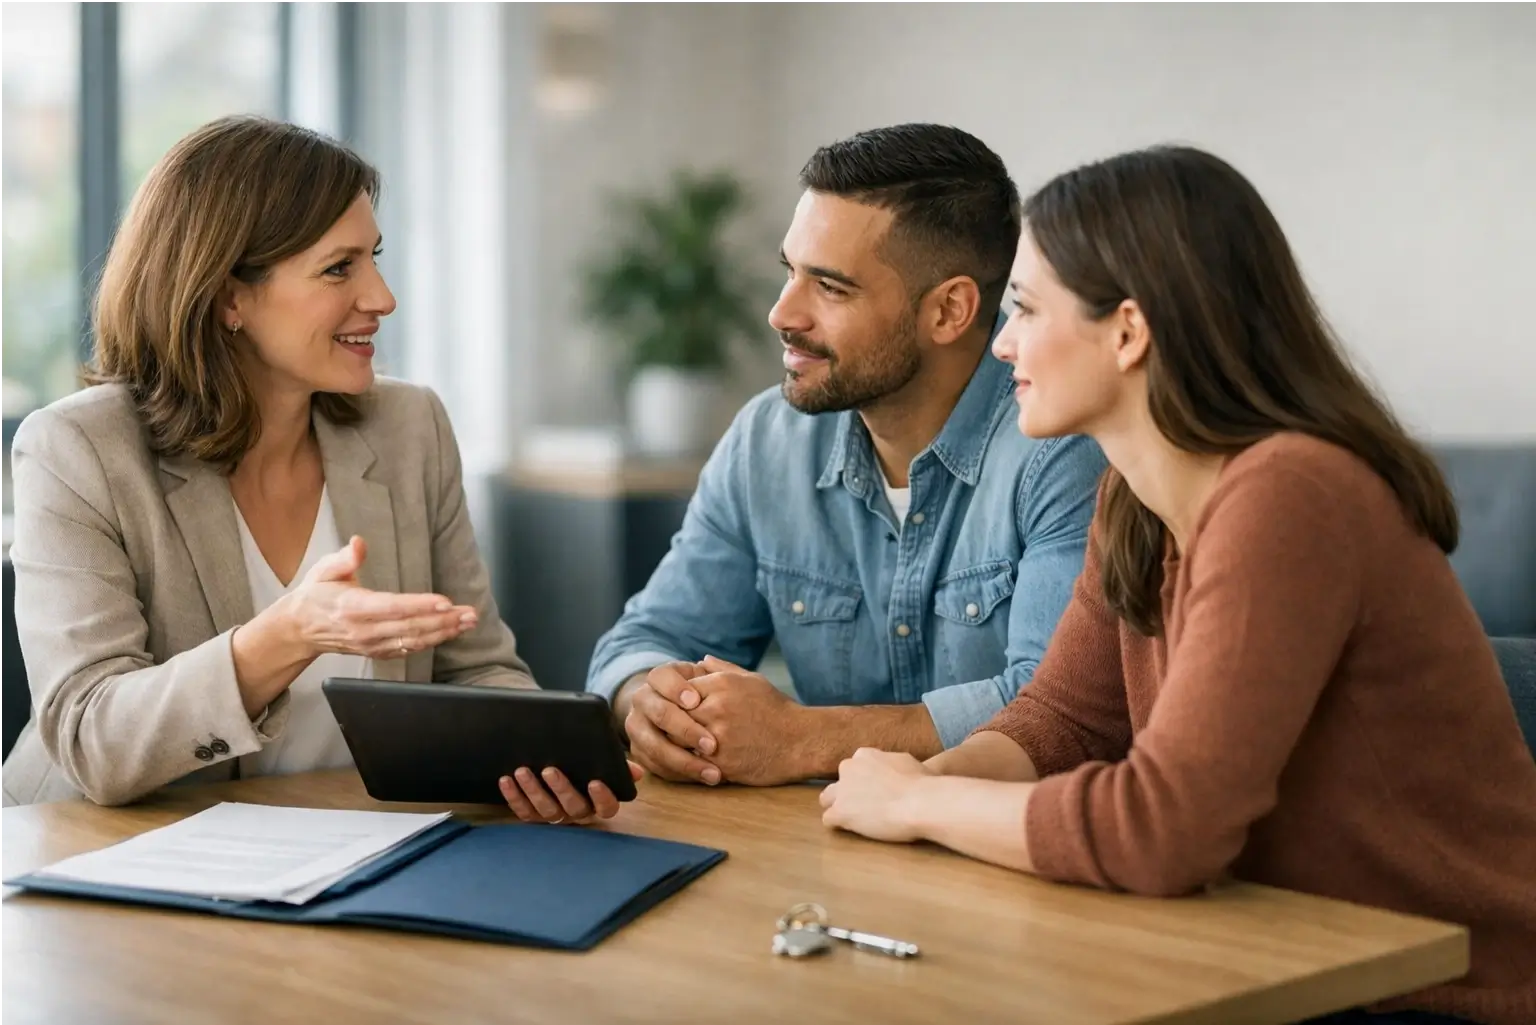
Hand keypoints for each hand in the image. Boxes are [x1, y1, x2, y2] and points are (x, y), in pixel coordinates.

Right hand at [280, 535, 477, 659]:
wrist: (300, 630)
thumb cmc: (315, 596)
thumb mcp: (323, 571)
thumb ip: (343, 559)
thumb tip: (358, 543)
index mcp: (351, 607)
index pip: (391, 607)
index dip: (420, 605)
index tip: (445, 601)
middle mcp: (363, 630)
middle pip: (409, 626)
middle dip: (443, 620)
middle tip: (469, 613)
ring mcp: (371, 644)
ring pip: (413, 640)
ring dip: (444, 632)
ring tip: (468, 622)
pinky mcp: (377, 652)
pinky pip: (408, 649)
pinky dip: (431, 642)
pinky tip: (450, 633)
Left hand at [499, 762, 644, 823]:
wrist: (559, 763)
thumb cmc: (585, 764)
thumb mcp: (602, 762)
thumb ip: (617, 765)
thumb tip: (636, 773)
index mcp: (598, 801)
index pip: (607, 808)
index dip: (603, 798)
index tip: (595, 781)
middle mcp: (577, 813)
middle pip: (573, 807)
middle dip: (561, 789)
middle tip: (550, 769)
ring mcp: (554, 815)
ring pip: (545, 810)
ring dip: (533, 791)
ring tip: (522, 771)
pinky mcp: (532, 815)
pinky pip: (523, 812)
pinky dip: (513, 797)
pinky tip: (506, 780)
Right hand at [622, 663, 722, 785]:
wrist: (682, 715)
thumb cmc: (705, 695)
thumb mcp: (709, 679)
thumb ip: (714, 671)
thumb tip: (708, 661)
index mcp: (658, 678)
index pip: (661, 677)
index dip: (676, 689)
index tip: (696, 701)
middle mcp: (642, 700)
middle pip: (659, 713)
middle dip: (686, 730)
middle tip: (712, 745)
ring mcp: (637, 727)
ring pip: (655, 746)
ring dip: (685, 762)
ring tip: (714, 773)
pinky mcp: (638, 751)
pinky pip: (656, 766)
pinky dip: (680, 775)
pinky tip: (703, 778)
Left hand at [684, 656, 811, 785]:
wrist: (800, 742)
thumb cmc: (776, 710)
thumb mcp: (752, 680)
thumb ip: (722, 669)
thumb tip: (701, 661)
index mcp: (720, 685)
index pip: (677, 689)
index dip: (675, 701)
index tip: (679, 709)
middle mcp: (716, 708)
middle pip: (673, 715)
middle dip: (672, 723)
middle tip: (673, 728)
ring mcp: (717, 737)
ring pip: (678, 741)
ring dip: (678, 744)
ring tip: (683, 745)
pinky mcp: (721, 763)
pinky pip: (692, 762)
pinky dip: (690, 762)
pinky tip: (696, 760)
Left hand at [819, 748, 933, 842]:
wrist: (920, 802)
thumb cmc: (923, 783)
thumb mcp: (907, 763)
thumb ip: (892, 764)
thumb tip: (896, 770)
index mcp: (864, 755)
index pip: (855, 768)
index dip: (864, 781)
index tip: (875, 791)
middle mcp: (848, 768)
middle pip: (840, 783)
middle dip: (849, 793)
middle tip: (866, 806)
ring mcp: (842, 790)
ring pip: (827, 799)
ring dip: (838, 808)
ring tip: (855, 820)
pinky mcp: (840, 812)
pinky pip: (829, 820)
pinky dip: (839, 826)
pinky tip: (853, 830)